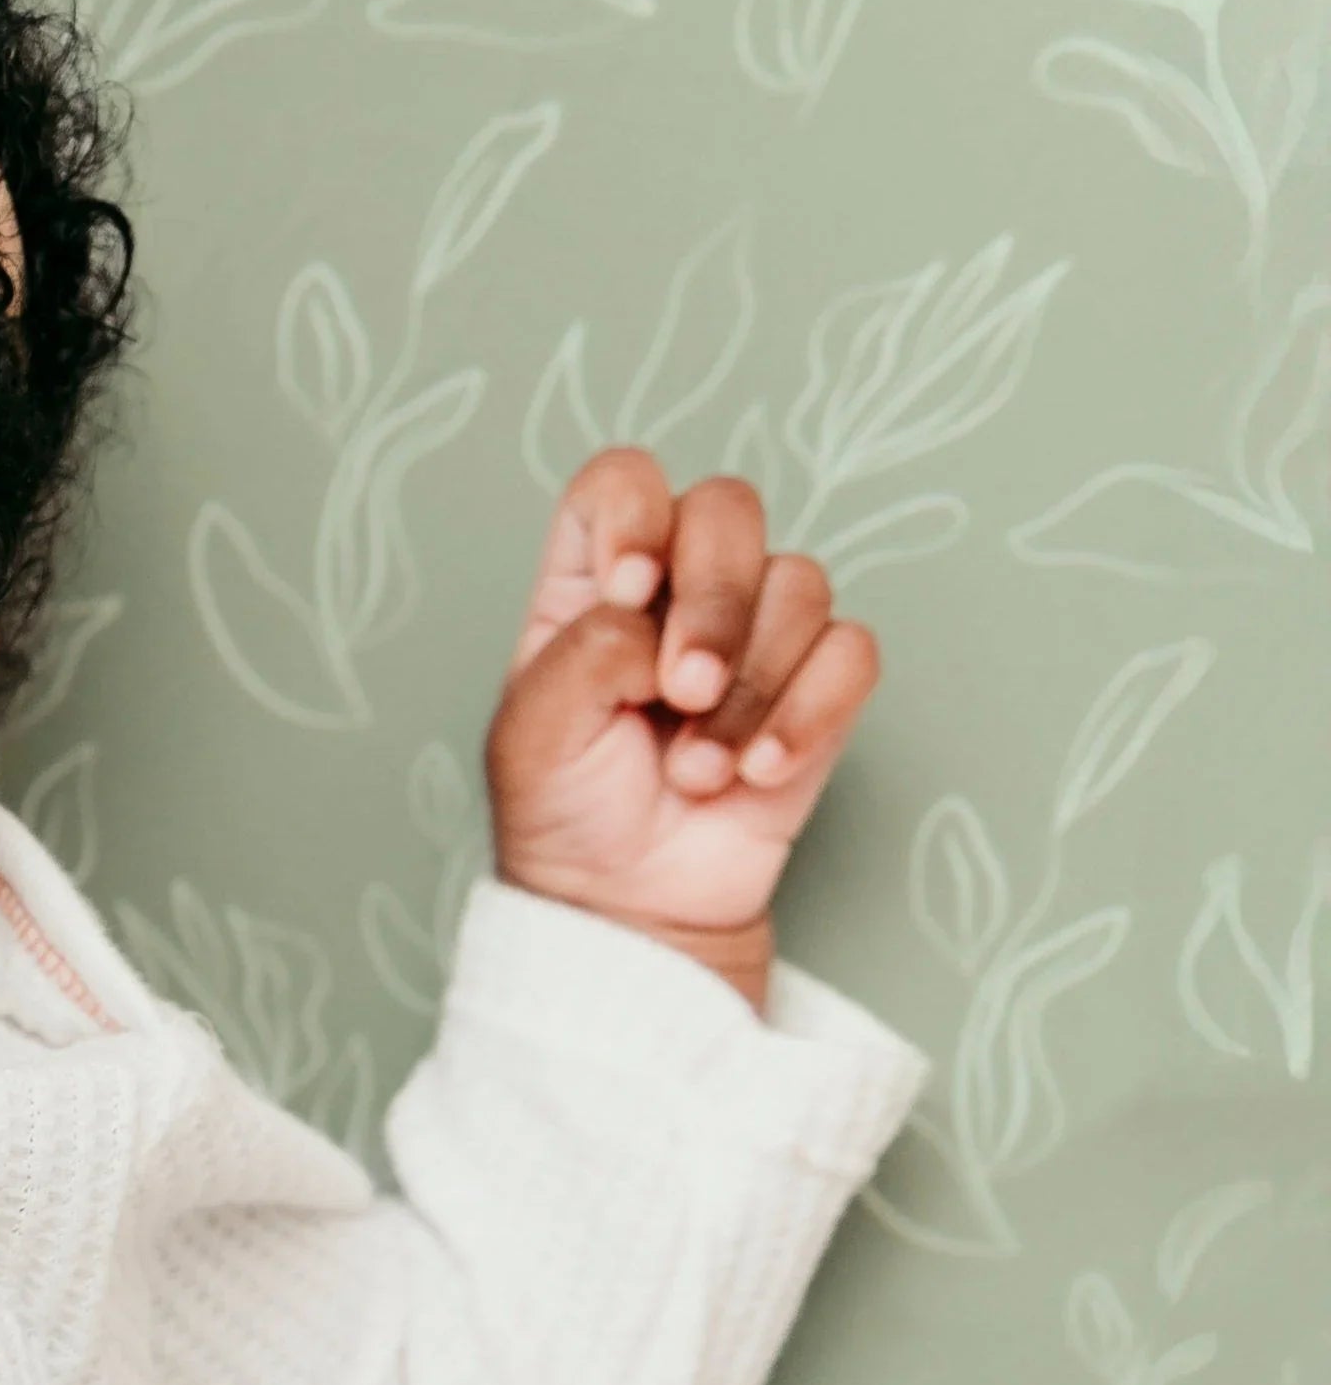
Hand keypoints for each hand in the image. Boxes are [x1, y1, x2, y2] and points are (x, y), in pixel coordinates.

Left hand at [485, 449, 882, 1007]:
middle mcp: (679, 590)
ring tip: (697, 769)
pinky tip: (755, 772)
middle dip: (714, 600)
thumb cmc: (568, 808)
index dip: (635, 515)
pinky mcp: (817, 688)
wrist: (630, 902)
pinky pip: (852, 652)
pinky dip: (808, 713)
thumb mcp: (532, 730)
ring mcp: (755, 634)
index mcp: (593, 581)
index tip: (629, 593)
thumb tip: (657, 618)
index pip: (623, 481)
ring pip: (800, 583)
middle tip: (680, 691)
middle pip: (728, 509)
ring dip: (750, 686)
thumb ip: (587, 650)